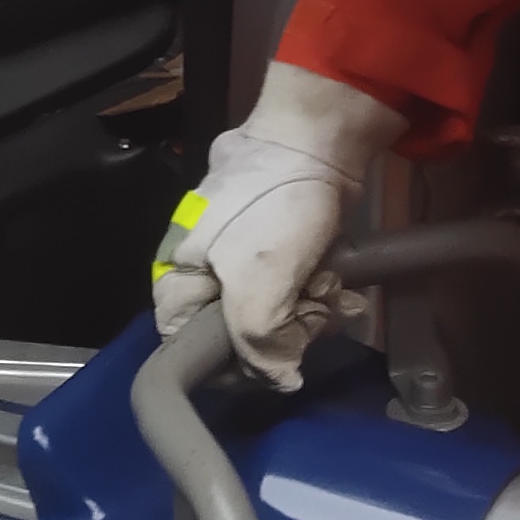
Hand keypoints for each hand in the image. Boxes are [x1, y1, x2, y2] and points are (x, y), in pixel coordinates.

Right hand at [150, 64, 406, 388]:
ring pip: (275, 314)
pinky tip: (339, 283)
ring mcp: (245, 260)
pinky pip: (295, 289)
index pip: (185, 347)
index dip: (229, 364)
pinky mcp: (280, 248)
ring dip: (309, 311)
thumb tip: (280, 381)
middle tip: (312, 311)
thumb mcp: (259, 284)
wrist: (315, 138)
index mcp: (180, 278)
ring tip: (330, 289)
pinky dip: (319, 290)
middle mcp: (206, 274)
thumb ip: (258, 343)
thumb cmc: (275, 210)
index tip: (271, 362)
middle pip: (240, 335)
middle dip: (284, 331)